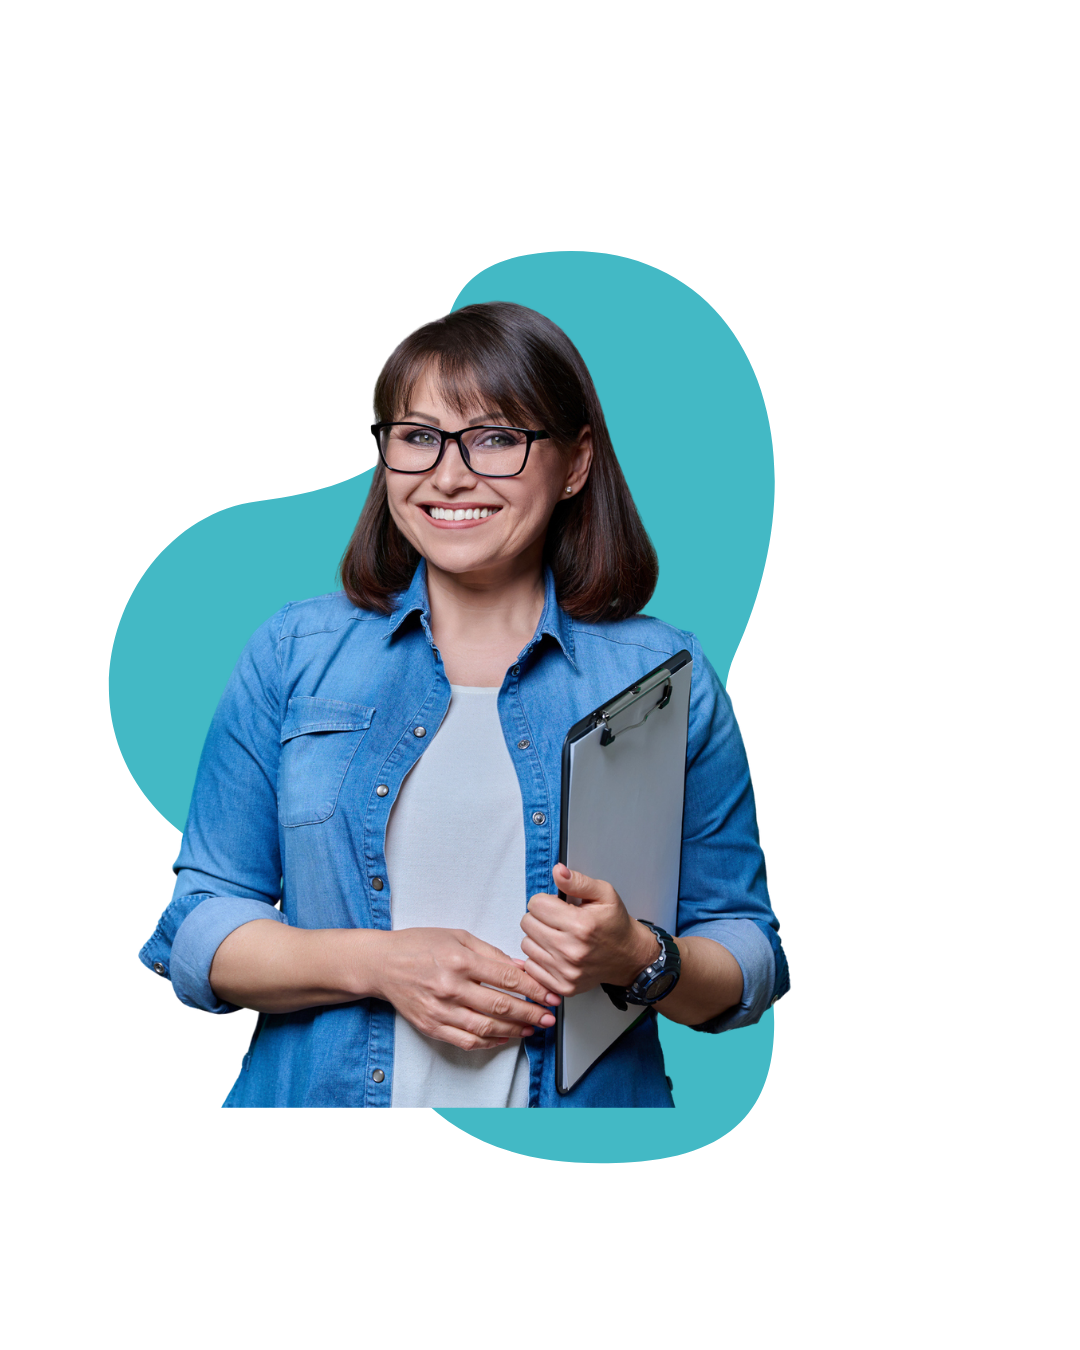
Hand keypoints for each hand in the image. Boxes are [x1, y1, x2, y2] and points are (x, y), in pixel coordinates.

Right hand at [373, 927, 560, 1051]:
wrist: (382, 963)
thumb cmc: (419, 945)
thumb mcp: (458, 936)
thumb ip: (491, 952)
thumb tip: (521, 967)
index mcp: (460, 960)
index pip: (507, 978)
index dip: (534, 989)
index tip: (550, 994)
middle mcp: (450, 987)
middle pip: (500, 1005)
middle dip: (531, 1012)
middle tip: (549, 1016)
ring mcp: (440, 1010)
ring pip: (486, 1027)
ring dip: (514, 1030)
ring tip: (532, 1028)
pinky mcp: (431, 1026)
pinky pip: (466, 1040)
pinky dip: (489, 1042)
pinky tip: (504, 1038)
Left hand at [519, 864, 659, 998]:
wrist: (629, 957)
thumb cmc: (616, 925)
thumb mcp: (604, 894)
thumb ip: (578, 882)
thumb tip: (558, 871)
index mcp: (581, 925)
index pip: (536, 905)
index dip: (544, 901)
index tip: (555, 905)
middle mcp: (572, 950)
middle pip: (527, 924)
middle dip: (539, 917)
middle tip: (556, 920)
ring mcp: (566, 971)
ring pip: (526, 945)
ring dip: (537, 938)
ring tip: (556, 935)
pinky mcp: (563, 985)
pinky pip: (531, 967)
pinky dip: (539, 958)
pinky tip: (554, 952)